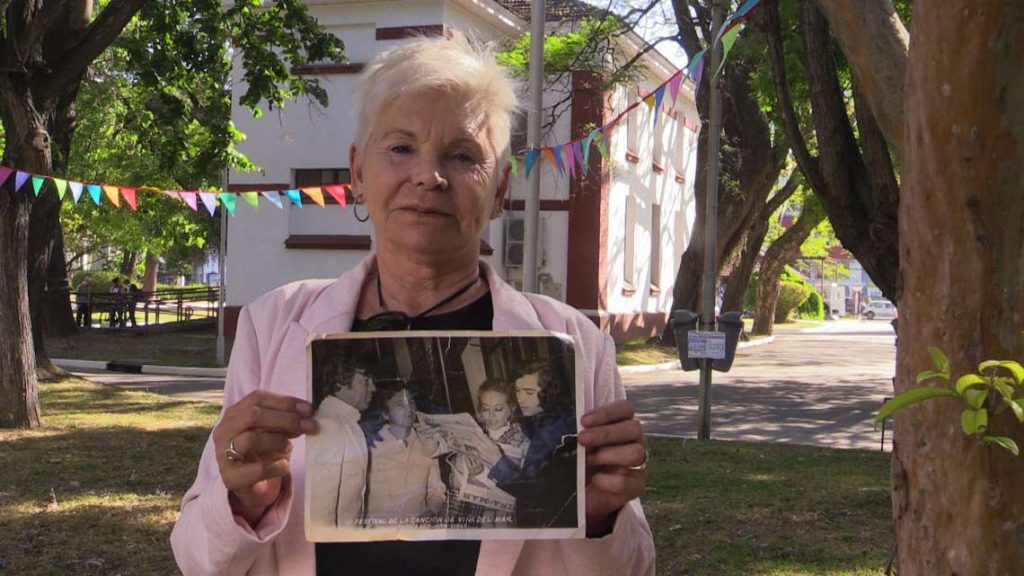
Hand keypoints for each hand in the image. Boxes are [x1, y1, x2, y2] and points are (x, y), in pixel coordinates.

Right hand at [212, 391, 315, 525]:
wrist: (248, 483)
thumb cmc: (260, 450)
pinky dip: (276, 466)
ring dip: (277, 441)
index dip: (285, 401)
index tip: (308, 409)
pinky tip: (284, 465)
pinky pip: (257, 469)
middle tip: (308, 425)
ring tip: (289, 446)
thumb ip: (285, 420)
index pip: (257, 398)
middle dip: (285, 419)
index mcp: (234, 413)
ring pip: (251, 439)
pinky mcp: (231, 477)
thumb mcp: (271, 430)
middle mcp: (224, 430)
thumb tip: (306, 414)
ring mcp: (223, 454)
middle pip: (253, 416)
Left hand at [578, 400, 645, 536]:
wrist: (581, 494)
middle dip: (606, 433)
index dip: (607, 413)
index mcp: (621, 425)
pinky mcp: (637, 487)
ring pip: (636, 453)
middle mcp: (634, 441)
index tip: (583, 421)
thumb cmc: (580, 462)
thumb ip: (578, 432)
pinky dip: (611, 481)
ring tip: (589, 460)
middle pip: (634, 428)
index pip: (626, 409)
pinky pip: (632, 482)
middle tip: (582, 439)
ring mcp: (638, 464)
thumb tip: (566, 423)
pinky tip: (596, 480)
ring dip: (610, 455)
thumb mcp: (576, 445)